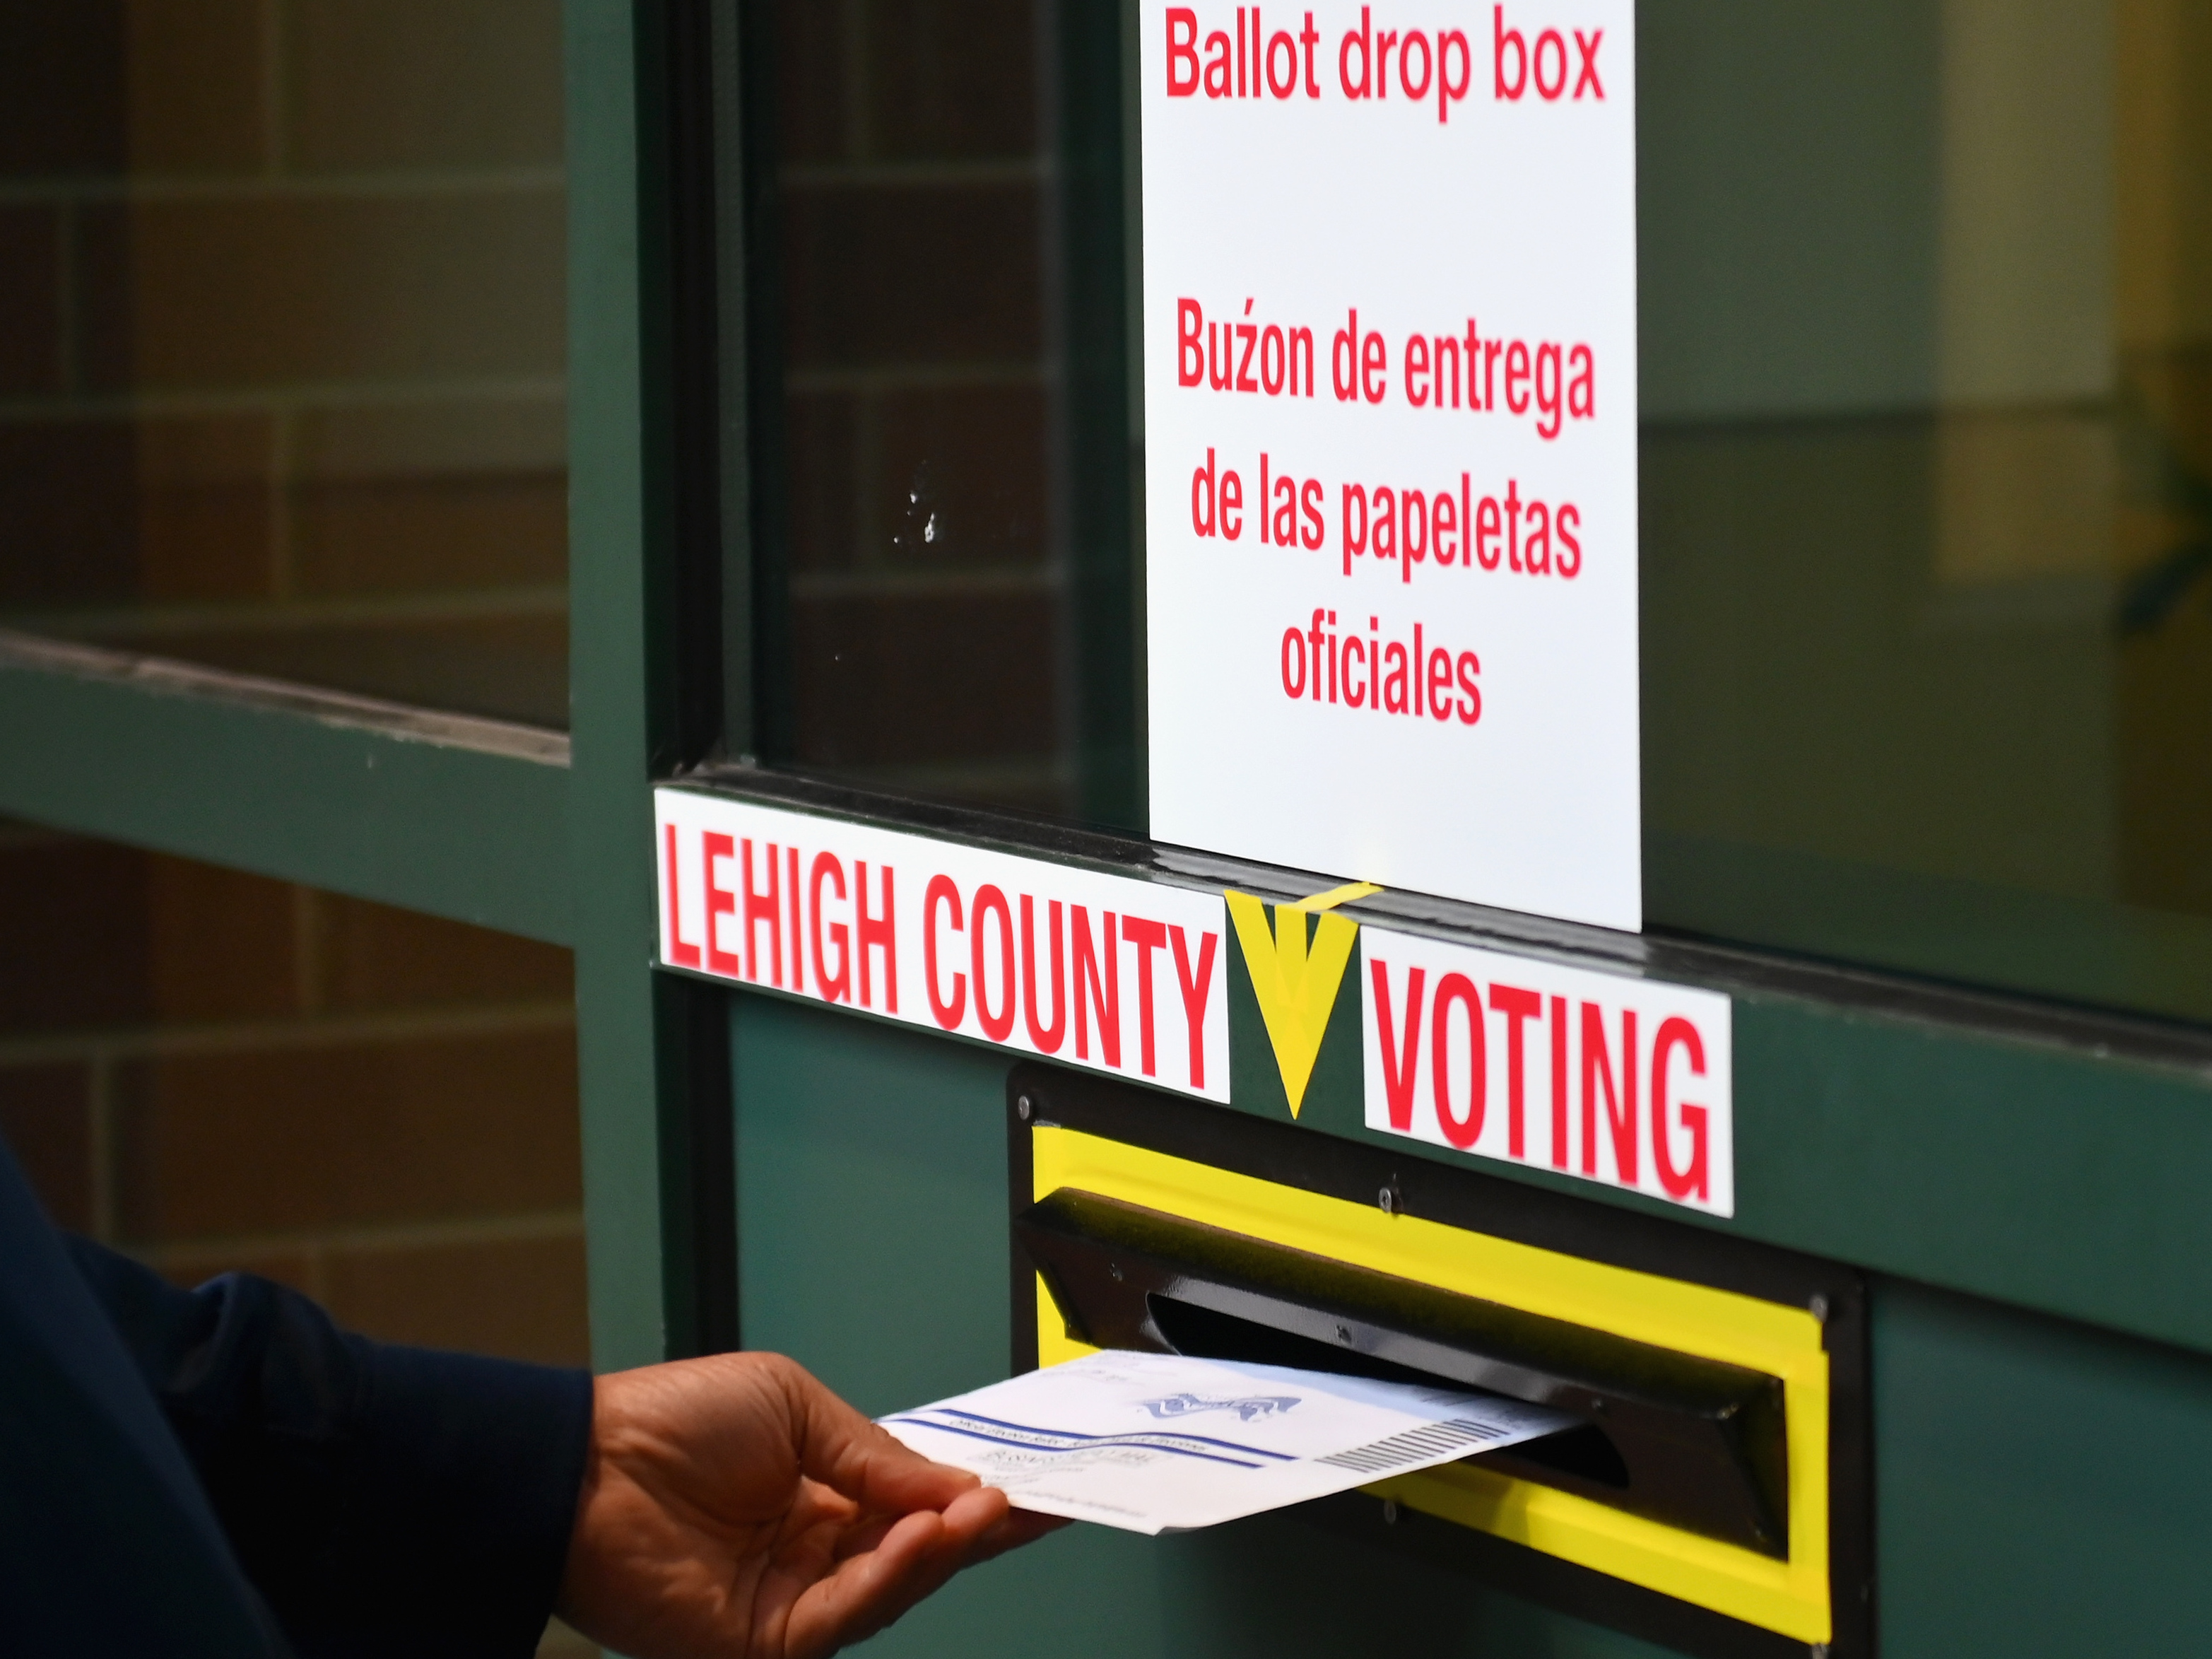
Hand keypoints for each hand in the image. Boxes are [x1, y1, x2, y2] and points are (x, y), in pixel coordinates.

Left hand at [555, 1352, 1061, 1658]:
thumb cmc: (672, 1421)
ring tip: (982, 1510)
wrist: (584, 1467)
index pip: (917, 1501)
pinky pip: (848, 1614)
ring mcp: (794, 1602)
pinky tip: (919, 1536)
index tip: (1040, 1482)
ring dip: (943, 1550)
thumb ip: (873, 1453)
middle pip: (920, 1552)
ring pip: (895, 1587)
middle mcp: (815, 1552)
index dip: (975, 1494)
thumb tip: (954, 1484)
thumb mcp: (794, 1406)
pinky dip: (891, 1576)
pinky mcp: (767, 1642)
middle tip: (1042, 1504)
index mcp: (823, 1492)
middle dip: (983, 1529)